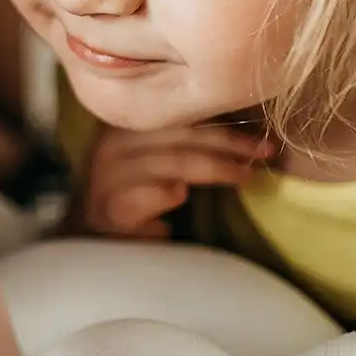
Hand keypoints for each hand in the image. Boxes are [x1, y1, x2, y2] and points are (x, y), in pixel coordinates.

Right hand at [70, 122, 273, 238]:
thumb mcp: (152, 161)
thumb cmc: (130, 198)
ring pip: (175, 163)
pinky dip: (173, 194)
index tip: (261, 133)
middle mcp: (112, 144)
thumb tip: (240, 132)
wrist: (89, 240)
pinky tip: (183, 198)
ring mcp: (109, 176)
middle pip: (183, 134)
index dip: (223, 121)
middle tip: (266, 153)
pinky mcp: (111, 207)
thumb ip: (180, 143)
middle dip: (231, 143)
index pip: (179, 114)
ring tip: (245, 177)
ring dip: (217, 168)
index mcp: (123, 124)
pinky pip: (154, 194)